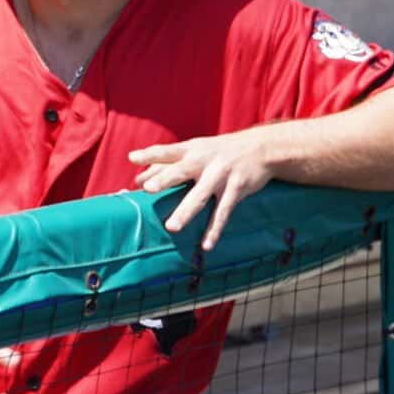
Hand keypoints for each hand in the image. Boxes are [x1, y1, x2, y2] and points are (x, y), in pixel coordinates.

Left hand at [129, 131, 281, 250]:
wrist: (261, 148)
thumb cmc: (217, 151)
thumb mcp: (194, 151)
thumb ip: (166, 164)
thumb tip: (137, 180)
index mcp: (190, 150)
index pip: (167, 151)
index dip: (150, 154)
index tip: (132, 158)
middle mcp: (203, 161)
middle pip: (181, 170)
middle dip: (165, 179)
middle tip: (148, 188)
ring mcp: (220, 176)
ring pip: (200, 196)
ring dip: (186, 212)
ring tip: (172, 228)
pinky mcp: (236, 190)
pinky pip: (222, 213)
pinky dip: (214, 230)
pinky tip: (206, 246)